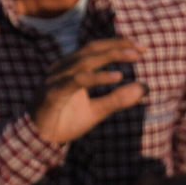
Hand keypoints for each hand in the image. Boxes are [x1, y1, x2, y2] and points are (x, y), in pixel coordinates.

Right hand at [30, 37, 147, 145]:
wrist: (39, 140)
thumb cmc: (65, 122)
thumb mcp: (97, 111)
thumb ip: (118, 100)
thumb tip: (145, 88)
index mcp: (71, 68)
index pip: (96, 48)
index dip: (118, 44)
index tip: (142, 48)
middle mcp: (63, 68)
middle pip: (92, 49)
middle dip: (118, 46)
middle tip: (142, 49)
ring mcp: (56, 79)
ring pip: (86, 61)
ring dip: (111, 56)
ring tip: (133, 57)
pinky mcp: (53, 92)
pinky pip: (78, 80)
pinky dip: (99, 77)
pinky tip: (118, 77)